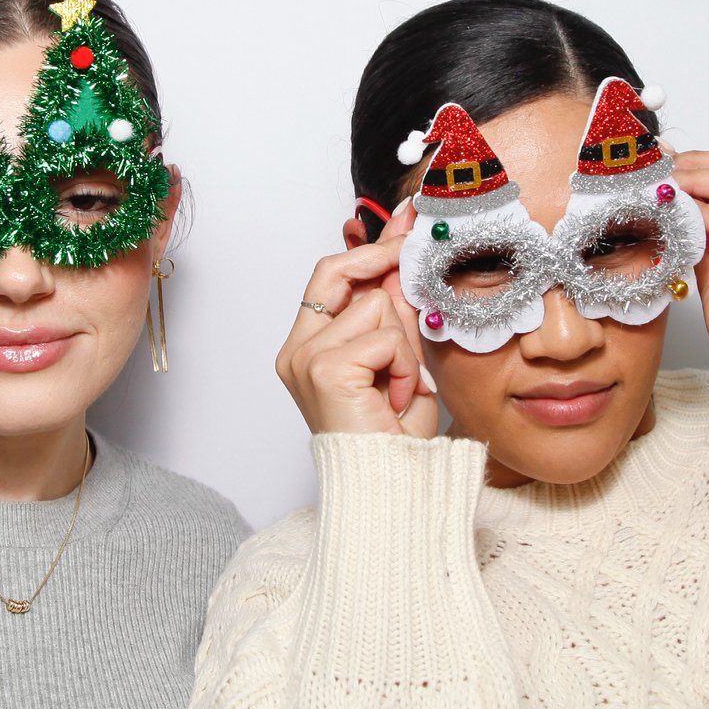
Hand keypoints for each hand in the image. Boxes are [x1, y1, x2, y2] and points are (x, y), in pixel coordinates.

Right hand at [277, 214, 440, 437]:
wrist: (391, 487)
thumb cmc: (394, 441)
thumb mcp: (400, 362)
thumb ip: (394, 315)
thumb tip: (403, 262)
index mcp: (308, 348)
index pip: (332, 279)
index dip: (368, 248)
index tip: (402, 221)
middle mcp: (296, 350)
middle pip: (336, 272)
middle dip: (379, 259)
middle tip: (412, 248)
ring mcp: (304, 358)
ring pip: (375, 306)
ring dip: (402, 346)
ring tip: (400, 387)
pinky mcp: (322, 368)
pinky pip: (383, 337)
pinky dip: (402, 366)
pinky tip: (396, 397)